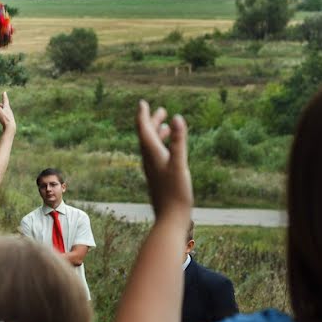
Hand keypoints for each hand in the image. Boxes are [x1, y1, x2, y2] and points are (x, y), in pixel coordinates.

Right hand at [0, 91, 14, 131]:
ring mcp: (10, 117)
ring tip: (0, 110)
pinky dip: (3, 115)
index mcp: (7, 108)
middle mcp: (9, 111)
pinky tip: (3, 119)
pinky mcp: (9, 121)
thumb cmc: (4, 119)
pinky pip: (6, 117)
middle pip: (5, 106)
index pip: (5, 100)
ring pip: (6, 111)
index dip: (4, 96)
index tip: (4, 92)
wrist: (11, 128)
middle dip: (1, 104)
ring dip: (2, 110)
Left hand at [136, 100, 191, 217]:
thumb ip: (178, 141)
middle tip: (158, 109)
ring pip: (153, 146)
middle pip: (147, 136)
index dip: (143, 115)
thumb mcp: (179, 163)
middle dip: (151, 121)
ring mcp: (154, 169)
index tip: (142, 102)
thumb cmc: (176, 192)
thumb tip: (177, 117)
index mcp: (152, 154)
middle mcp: (150, 160)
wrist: (171, 218)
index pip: (144, 130)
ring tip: (166, 123)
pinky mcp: (159, 176)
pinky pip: (159, 156)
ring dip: (158, 133)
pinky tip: (171, 149)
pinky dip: (164, 146)